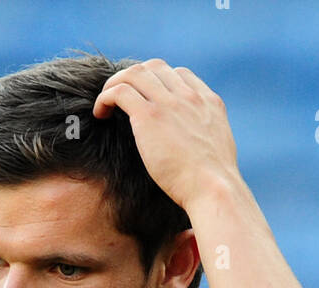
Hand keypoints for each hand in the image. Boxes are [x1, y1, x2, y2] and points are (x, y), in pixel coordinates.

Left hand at [92, 59, 239, 211]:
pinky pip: (119, 91)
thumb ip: (204, 142)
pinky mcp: (149, 116)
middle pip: (155, 67)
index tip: (146, 100)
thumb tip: (195, 155)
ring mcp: (169, 103)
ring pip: (134, 74)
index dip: (159, 82)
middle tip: (122, 100)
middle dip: (135, 79)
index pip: (180, 75)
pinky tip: (100, 114)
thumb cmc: (213, 185)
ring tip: (106, 105)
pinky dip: (105, 97)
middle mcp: (189, 96)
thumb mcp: (218, 154)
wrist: (213, 189)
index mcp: (208, 103)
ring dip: (115, 84)